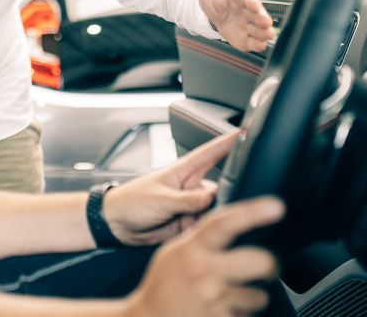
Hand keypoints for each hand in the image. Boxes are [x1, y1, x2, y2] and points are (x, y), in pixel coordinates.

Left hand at [103, 133, 236, 245]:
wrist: (117, 225)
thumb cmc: (132, 202)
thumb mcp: (160, 199)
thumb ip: (186, 200)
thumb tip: (212, 197)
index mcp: (183, 171)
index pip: (210, 152)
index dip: (228, 142)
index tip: (248, 132)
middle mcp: (191, 187)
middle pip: (222, 184)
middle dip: (234, 189)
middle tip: (247, 198)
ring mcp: (192, 206)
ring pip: (218, 209)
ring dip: (223, 214)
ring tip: (225, 219)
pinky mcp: (191, 225)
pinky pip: (210, 227)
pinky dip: (215, 230)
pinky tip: (219, 234)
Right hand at [125, 197, 283, 316]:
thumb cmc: (164, 285)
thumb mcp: (175, 252)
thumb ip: (199, 239)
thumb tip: (229, 225)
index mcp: (193, 248)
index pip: (225, 223)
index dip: (252, 212)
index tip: (276, 206)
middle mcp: (205, 272)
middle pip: (258, 261)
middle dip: (269, 265)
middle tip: (266, 266)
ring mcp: (214, 300)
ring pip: (258, 296)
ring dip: (251, 297)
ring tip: (232, 296)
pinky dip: (240, 314)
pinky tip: (223, 312)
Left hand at [199, 0, 274, 50]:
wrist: (214, 11)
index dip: (250, 0)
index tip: (254, 4)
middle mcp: (248, 9)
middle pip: (258, 14)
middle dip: (262, 18)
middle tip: (266, 22)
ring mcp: (248, 24)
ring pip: (259, 29)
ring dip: (263, 32)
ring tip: (267, 35)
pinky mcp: (246, 37)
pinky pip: (253, 42)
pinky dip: (257, 45)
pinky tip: (259, 45)